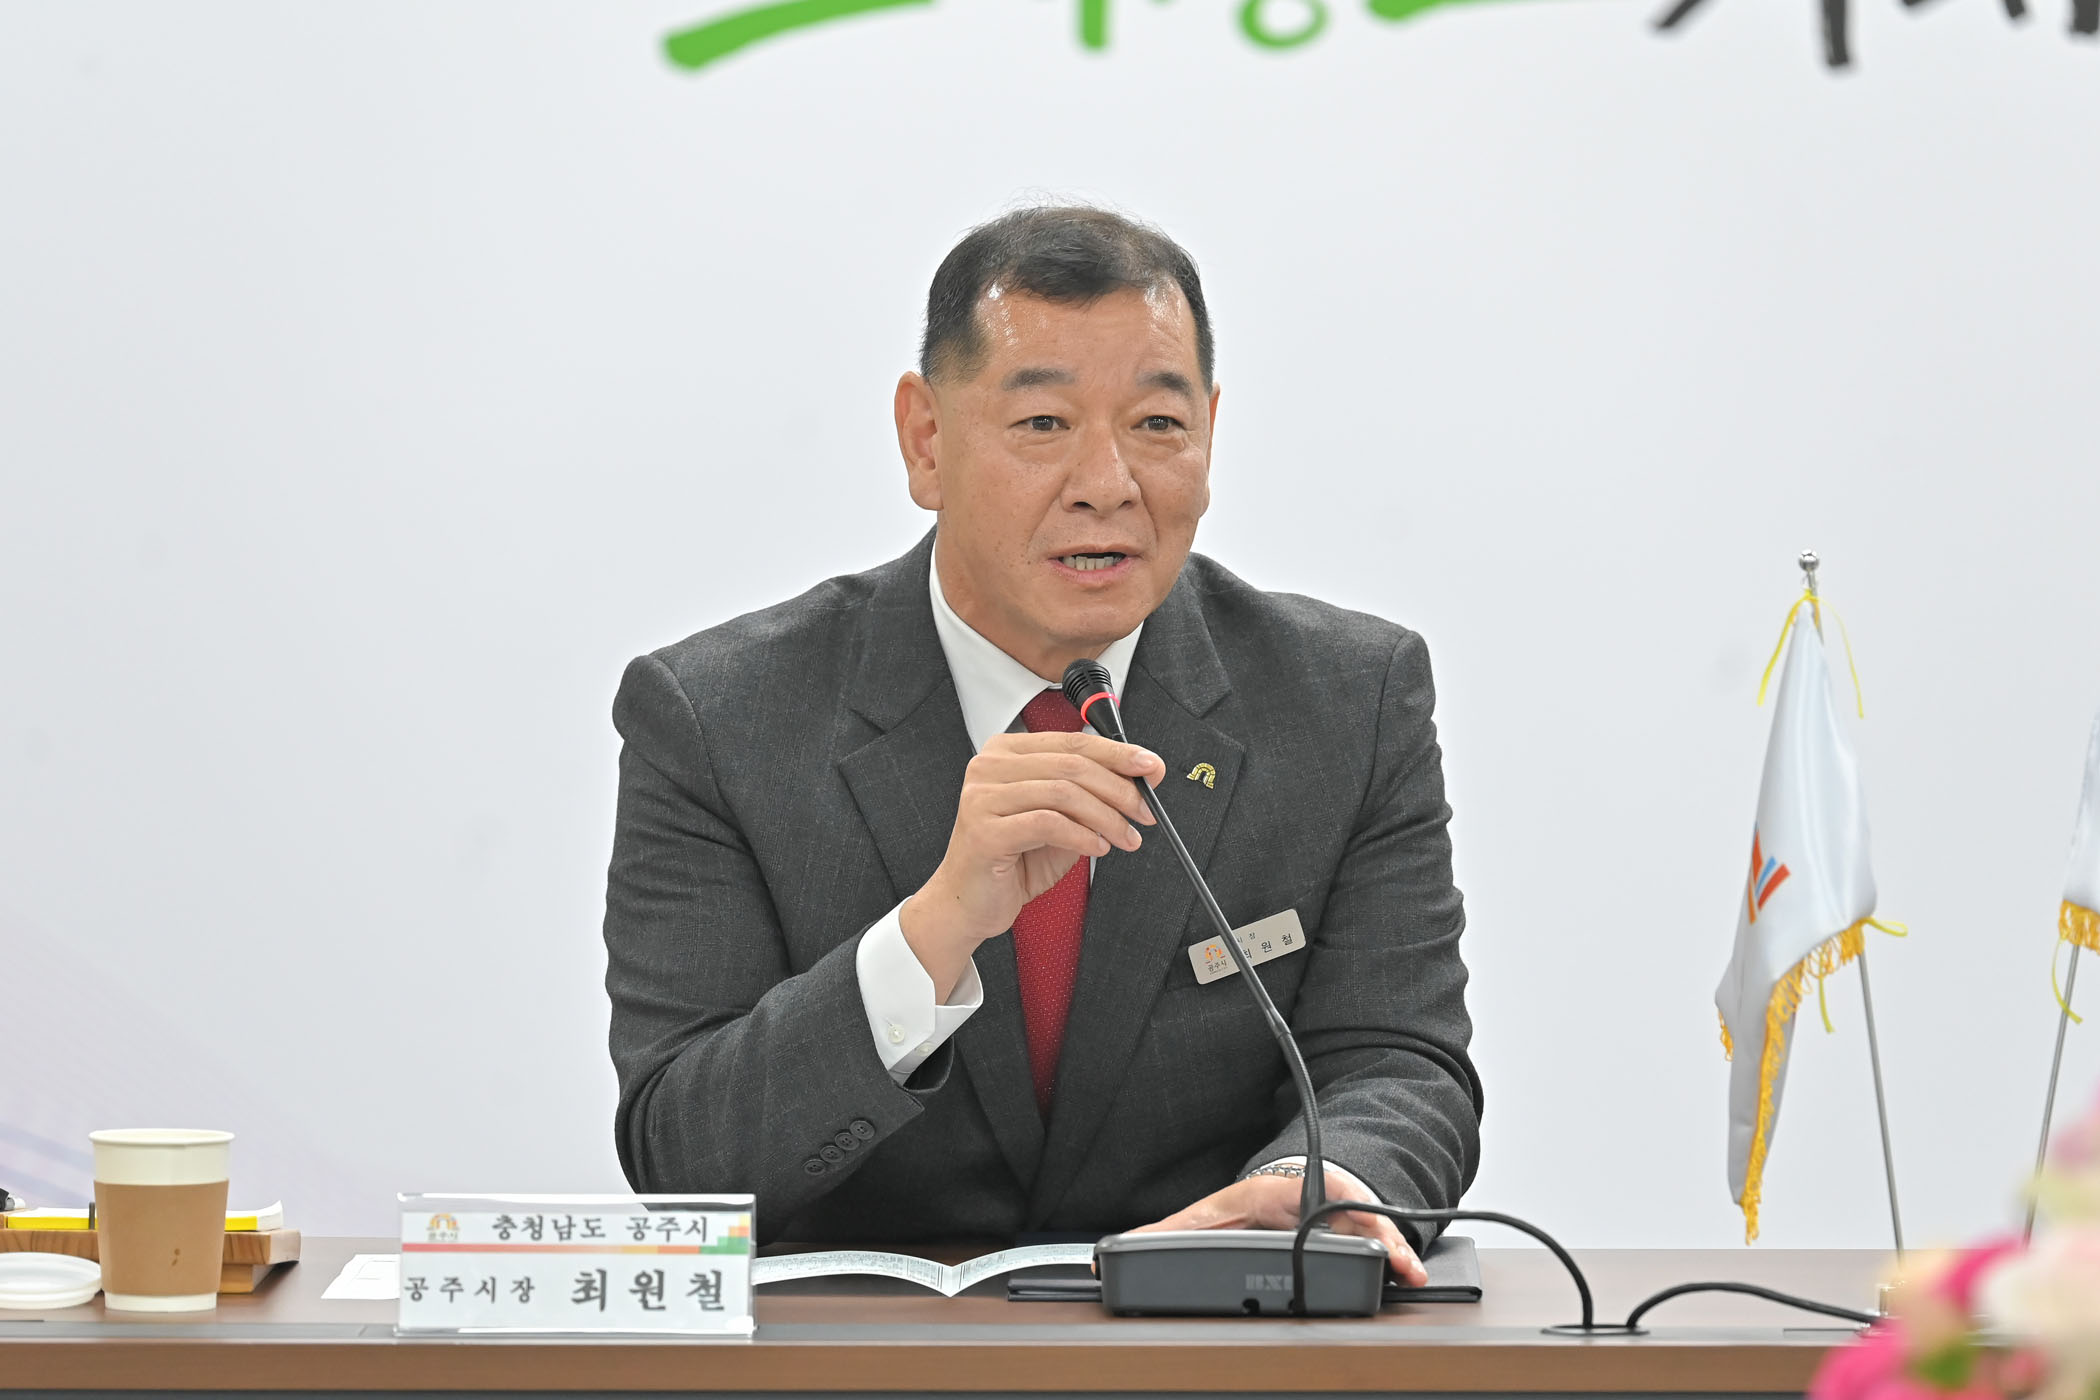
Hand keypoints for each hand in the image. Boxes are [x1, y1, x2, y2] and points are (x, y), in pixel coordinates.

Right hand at [902, 731, 1164, 998]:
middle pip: (1072, 764)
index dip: (1118, 753)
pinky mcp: (984, 830)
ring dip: (1107, 817)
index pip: (1072, 742)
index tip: (1151, 767)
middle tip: (1145, 812)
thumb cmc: (1014, 860)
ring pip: (1064, 793)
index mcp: (1007, 752)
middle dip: (1119, 789)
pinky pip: (1048, 823)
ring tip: (1126, 837)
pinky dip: (1082, 836)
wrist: (969, 903)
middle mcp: (989, 766)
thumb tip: (1140, 773)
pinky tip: (1097, 847)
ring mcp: (982, 796)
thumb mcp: (1061, 819)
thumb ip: (1091, 794)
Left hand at [1128, 1169, 1426, 1285]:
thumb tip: (1110, 1254)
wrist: (1286, 1193)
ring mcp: (1342, 1214)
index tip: (1340, 1215)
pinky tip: (1408, 1273)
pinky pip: (1381, 1243)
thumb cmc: (1248, 1206)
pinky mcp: (1357, 1232)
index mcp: (1280, 1192)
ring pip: (1372, 1228)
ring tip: (1407, 1269)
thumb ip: (1163, 1237)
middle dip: (1373, 1233)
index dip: (1329, 1204)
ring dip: (1392, 1247)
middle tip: (1390, 1256)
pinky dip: (1397, 1257)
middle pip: (1350, 1212)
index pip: (1307, 1193)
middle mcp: (1316, 1199)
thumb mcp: (1204, 1220)